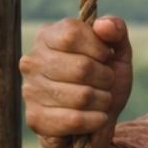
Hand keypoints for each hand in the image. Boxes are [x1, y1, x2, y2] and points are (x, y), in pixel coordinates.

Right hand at [20, 17, 131, 147]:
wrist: (95, 122)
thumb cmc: (102, 81)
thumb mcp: (117, 52)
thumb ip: (116, 31)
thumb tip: (103, 25)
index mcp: (47, 37)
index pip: (72, 33)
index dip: (98, 48)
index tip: (105, 57)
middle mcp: (33, 61)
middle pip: (81, 67)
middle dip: (105, 78)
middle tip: (105, 83)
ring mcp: (30, 90)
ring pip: (82, 96)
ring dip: (103, 101)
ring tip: (100, 101)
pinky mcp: (35, 119)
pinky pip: (75, 120)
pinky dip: (95, 120)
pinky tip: (97, 118)